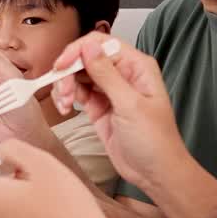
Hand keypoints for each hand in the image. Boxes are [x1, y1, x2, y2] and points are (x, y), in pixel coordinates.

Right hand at [50, 33, 188, 190]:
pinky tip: (66, 109)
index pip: (100, 44)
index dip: (78, 51)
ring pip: (78, 76)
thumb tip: (89, 46)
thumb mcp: (130, 105)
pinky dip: (67, 99)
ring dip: (66, 87)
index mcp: (136, 66)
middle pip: (85, 58)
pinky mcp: (99, 107)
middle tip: (63, 92)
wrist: (155, 173)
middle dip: (69, 73)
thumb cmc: (155, 141)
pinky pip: (77, 94)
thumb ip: (107, 74)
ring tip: (65, 104)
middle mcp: (122, 74)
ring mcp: (110, 91)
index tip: (61, 66)